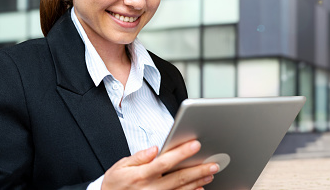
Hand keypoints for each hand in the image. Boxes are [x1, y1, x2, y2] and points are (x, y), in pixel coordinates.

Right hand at [101, 140, 218, 189]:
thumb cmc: (115, 183)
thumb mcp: (120, 166)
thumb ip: (138, 157)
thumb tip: (155, 149)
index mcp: (141, 175)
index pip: (165, 162)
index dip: (181, 153)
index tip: (196, 144)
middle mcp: (151, 188)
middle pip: (179, 177)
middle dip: (198, 169)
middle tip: (214, 163)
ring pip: (181, 189)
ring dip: (198, 181)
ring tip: (211, 172)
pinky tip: (200, 188)